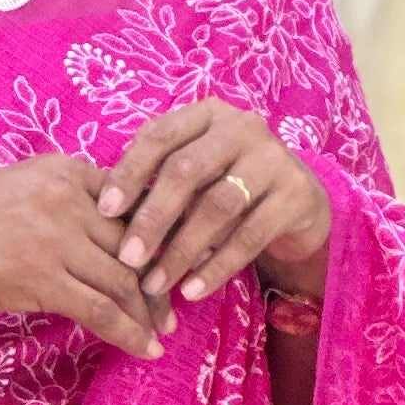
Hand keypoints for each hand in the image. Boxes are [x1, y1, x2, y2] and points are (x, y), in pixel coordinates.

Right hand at [0, 158, 175, 361]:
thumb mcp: (15, 192)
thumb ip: (61, 204)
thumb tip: (98, 237)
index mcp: (65, 169)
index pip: (134, 203)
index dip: (161, 236)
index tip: (175, 261)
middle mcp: (68, 195)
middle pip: (138, 241)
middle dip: (164, 277)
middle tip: (177, 307)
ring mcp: (56, 235)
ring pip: (127, 278)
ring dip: (151, 312)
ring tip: (163, 333)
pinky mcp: (40, 275)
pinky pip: (102, 308)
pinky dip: (130, 333)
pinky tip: (146, 350)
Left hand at [96, 99, 329, 306]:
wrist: (300, 201)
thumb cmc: (229, 185)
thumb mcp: (196, 174)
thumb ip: (158, 180)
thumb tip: (108, 212)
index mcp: (207, 114)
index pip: (160, 137)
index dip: (129, 173)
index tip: (105, 211)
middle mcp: (242, 128)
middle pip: (187, 170)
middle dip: (152, 217)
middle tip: (128, 258)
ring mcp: (273, 159)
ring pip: (218, 206)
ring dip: (181, 250)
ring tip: (155, 284)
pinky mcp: (295, 196)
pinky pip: (249, 236)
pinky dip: (216, 267)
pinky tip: (192, 290)